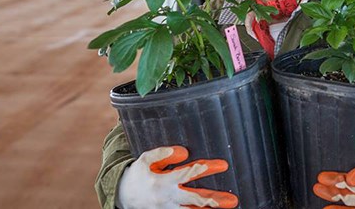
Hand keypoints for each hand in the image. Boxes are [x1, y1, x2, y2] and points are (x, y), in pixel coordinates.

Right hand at [117, 146, 237, 208]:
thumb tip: (184, 152)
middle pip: (194, 199)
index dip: (205, 169)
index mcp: (162, 182)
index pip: (188, 174)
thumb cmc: (138, 174)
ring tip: (228, 207)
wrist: (122, 195)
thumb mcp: (146, 159)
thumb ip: (163, 153)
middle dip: (213, 199)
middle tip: (232, 200)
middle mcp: (167, 198)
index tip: (223, 165)